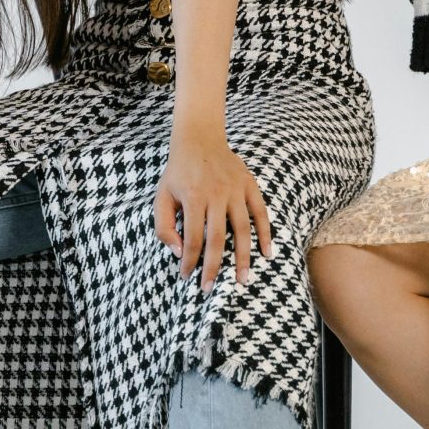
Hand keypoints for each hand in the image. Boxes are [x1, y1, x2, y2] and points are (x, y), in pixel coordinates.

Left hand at [154, 137, 273, 286]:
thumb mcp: (161, 196)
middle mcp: (216, 194)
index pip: (193, 238)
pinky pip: (261, 213)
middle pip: (217, 238)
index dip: (190, 261)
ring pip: (242, 229)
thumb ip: (165, 226)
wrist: (199, 139)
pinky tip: (267, 253)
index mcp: (193, 197)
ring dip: (243, 257)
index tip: (187, 277)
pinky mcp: (249, 185)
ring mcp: (235, 190)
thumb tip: (179, 252)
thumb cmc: (177, 173)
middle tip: (210, 289)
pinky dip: (266, 233)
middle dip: (213, 267)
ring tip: (242, 280)